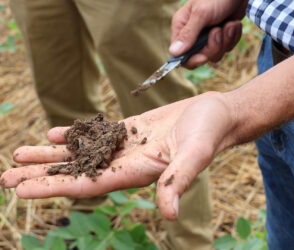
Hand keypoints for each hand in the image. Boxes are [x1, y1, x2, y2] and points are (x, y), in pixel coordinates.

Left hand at [1, 92, 233, 219]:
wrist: (217, 114)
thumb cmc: (210, 131)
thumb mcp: (196, 153)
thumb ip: (179, 179)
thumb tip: (168, 213)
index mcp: (140, 173)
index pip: (90, 184)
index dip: (56, 187)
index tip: (22, 190)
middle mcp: (128, 163)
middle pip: (79, 171)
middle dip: (44, 174)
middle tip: (7, 175)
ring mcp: (128, 146)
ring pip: (83, 152)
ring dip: (52, 154)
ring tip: (21, 153)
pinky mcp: (131, 130)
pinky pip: (97, 134)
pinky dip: (75, 134)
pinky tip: (56, 134)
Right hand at [169, 0, 245, 68]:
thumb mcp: (201, 14)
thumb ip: (188, 34)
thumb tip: (173, 52)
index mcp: (181, 27)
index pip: (180, 55)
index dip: (192, 60)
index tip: (204, 56)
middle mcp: (193, 34)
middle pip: (200, 57)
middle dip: (213, 47)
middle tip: (219, 30)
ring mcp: (207, 36)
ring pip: (215, 54)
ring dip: (226, 41)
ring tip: (230, 24)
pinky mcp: (222, 36)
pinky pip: (226, 48)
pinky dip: (233, 37)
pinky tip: (234, 23)